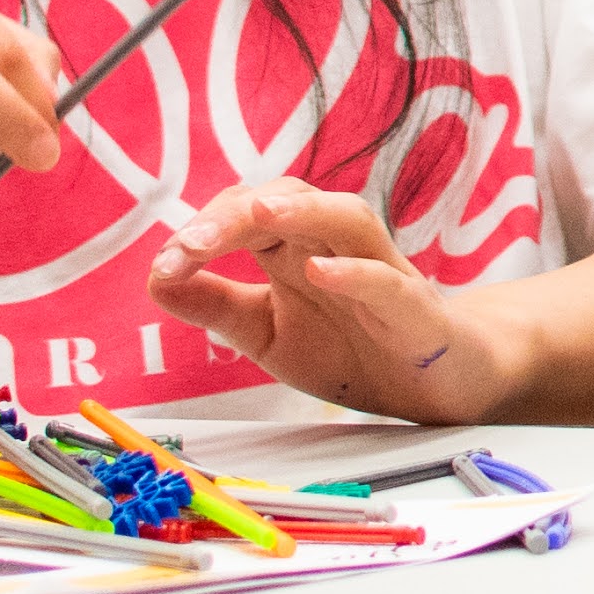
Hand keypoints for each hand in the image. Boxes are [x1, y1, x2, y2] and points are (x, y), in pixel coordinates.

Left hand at [147, 182, 505, 422]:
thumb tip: (156, 278)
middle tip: (189, 243)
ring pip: (348, 221)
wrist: (436, 391)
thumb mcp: (266, 334)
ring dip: (304, 212)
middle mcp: (339, 249)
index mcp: (299, 250)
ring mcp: (382, 274)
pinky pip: (388, 283)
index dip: (203, 231)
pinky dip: (356, 274)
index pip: (249, 215)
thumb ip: (216, 307)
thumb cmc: (355, 350)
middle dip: (237, 214)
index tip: (165, 265)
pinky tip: (322, 272)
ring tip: (259, 214)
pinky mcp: (416, 311)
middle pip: (292, 202)